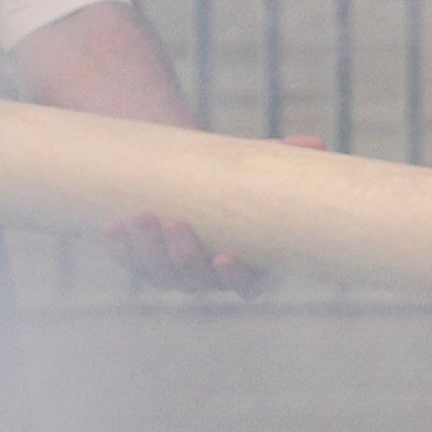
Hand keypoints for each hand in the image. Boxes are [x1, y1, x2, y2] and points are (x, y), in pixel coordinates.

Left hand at [107, 130, 298, 297]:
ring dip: (148, 249)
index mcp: (247, 264)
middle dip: (182, 255)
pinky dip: (122, 248)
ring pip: (159, 274)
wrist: (183, 175)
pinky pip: (131, 263)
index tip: (225, 257)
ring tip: (142, 214)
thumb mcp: (252, 166)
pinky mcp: (142, 261)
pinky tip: (114, 227)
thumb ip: (281, 158)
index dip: (235, 279)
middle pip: (194, 280)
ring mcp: (173, 272)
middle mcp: (208, 277)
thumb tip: (316, 144)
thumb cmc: (227, 175)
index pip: (247, 288)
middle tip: (174, 221)